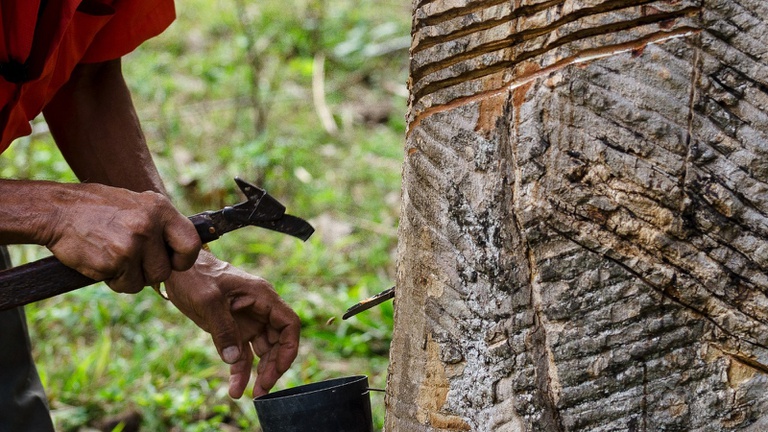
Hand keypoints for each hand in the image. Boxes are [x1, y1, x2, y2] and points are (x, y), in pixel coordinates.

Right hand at [43, 183, 200, 292]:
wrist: (58, 211)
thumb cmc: (99, 209)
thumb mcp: (137, 205)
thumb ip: (160, 225)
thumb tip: (184, 250)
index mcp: (160, 208)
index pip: (191, 243)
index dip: (184, 259)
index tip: (173, 262)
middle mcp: (150, 225)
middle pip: (165, 270)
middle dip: (149, 272)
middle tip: (131, 260)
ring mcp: (133, 244)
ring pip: (146, 281)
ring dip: (130, 277)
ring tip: (114, 257)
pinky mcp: (116, 260)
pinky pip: (124, 285)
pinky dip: (114, 280)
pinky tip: (102, 261)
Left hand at [164, 250, 299, 397]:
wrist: (177, 270)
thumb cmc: (196, 275)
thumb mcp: (208, 300)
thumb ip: (223, 330)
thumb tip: (234, 360)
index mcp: (262, 297)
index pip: (289, 324)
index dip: (289, 348)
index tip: (278, 369)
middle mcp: (260, 310)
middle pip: (278, 342)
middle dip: (273, 366)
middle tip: (262, 388)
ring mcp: (248, 320)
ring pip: (263, 351)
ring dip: (259, 372)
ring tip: (253, 394)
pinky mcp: (233, 329)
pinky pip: (243, 353)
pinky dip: (241, 371)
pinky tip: (235, 388)